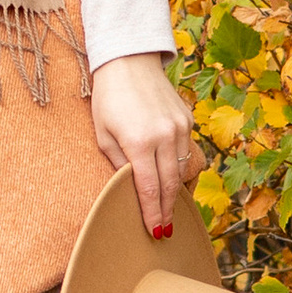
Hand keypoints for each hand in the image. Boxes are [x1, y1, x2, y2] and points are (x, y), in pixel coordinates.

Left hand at [89, 54, 196, 238]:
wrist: (129, 61)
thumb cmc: (108, 99)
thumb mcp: (103, 134)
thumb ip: (118, 164)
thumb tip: (130, 190)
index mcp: (139, 141)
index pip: (149, 188)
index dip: (152, 213)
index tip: (155, 231)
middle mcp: (164, 135)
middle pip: (171, 184)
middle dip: (168, 210)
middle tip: (165, 229)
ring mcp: (180, 127)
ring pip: (184, 169)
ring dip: (178, 191)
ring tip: (170, 208)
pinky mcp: (187, 119)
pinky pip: (188, 151)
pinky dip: (182, 167)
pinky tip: (174, 178)